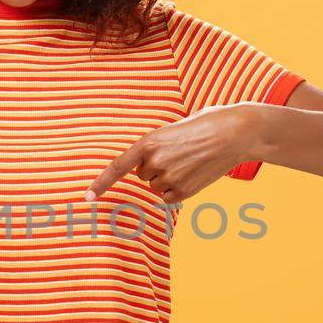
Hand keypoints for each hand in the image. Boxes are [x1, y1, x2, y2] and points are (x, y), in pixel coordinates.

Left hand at [85, 106, 258, 204]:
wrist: (235, 133)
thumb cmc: (205, 125)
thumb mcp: (172, 130)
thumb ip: (155, 148)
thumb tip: (147, 170)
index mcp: (149, 142)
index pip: (118, 167)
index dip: (101, 183)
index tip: (88, 197)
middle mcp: (155, 162)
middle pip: (143, 175)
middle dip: (156, 167)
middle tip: (179, 152)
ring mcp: (170, 178)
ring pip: (157, 186)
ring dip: (169, 177)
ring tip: (190, 161)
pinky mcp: (185, 191)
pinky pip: (169, 198)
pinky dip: (178, 190)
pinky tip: (194, 174)